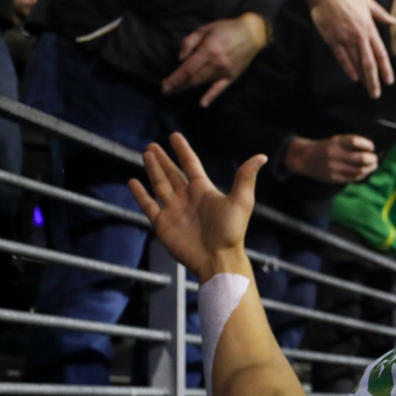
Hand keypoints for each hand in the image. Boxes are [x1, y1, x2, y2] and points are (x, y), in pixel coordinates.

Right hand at [128, 133, 266, 280]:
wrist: (218, 259)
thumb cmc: (231, 231)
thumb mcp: (241, 201)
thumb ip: (245, 177)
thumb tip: (262, 156)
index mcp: (204, 190)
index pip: (191, 165)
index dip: (183, 150)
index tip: (174, 135)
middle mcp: (188, 198)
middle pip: (172, 173)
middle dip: (163, 159)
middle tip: (152, 145)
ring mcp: (174, 210)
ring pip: (160, 185)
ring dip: (152, 170)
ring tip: (146, 155)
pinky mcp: (163, 224)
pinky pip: (148, 206)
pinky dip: (140, 194)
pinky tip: (133, 182)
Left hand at [162, 13, 269, 106]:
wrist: (252, 34)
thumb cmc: (226, 29)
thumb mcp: (206, 28)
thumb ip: (191, 41)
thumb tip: (181, 58)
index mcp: (208, 50)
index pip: (188, 68)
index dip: (175, 77)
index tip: (164, 84)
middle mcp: (216, 63)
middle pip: (193, 78)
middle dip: (178, 85)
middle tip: (165, 91)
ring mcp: (225, 71)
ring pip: (203, 82)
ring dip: (188, 88)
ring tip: (176, 91)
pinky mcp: (232, 76)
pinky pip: (220, 88)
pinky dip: (211, 96)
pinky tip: (203, 104)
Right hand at [283, 134, 378, 183]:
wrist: (305, 159)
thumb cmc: (325, 148)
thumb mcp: (335, 140)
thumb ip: (350, 143)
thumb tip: (370, 148)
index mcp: (336, 142)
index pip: (355, 141)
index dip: (367, 144)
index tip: (372, 147)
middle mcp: (335, 154)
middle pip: (361, 158)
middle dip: (372, 159)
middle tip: (375, 158)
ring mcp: (334, 168)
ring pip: (359, 170)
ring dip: (369, 169)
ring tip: (373, 166)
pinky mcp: (334, 178)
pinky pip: (352, 178)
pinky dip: (361, 175)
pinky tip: (364, 173)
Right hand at [305, 0, 394, 98]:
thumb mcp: (367, 1)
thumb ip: (381, 14)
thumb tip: (394, 21)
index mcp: (369, 28)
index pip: (380, 53)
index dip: (385, 68)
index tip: (389, 81)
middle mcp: (359, 36)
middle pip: (369, 63)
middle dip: (374, 80)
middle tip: (376, 94)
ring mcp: (345, 39)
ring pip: (356, 63)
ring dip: (362, 77)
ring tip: (367, 89)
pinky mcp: (332, 39)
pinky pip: (341, 57)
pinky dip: (348, 68)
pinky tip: (353, 78)